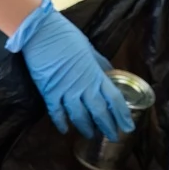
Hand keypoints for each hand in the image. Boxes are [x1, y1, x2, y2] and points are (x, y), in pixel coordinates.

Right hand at [6, 0, 133, 141]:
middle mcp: (83, 87)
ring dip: (86, 128)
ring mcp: (65, 91)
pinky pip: (56, 113)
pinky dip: (61, 123)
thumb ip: (99, 63)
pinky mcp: (49, 93)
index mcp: (95, 75)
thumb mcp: (89, 48)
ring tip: (90, 135)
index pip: (114, 99)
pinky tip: (65, 130)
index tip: (128, 126)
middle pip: (99, 112)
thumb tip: (109, 72)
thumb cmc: (66, 36)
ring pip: (79, 116)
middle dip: (108, 127)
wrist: (40, 32)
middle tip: (113, 137)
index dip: (122, 115)